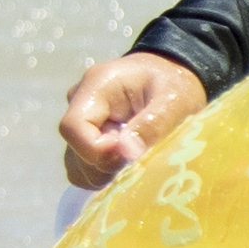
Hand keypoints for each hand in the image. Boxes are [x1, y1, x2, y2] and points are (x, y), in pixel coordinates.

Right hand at [58, 51, 202, 188]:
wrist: (172, 74)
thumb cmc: (175, 82)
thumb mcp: (175, 99)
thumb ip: (153, 123)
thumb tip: (126, 152)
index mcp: (96, 87)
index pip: (73, 128)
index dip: (96, 150)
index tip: (128, 155)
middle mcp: (80, 104)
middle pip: (75, 150)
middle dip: (106, 165)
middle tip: (140, 158)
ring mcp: (82, 122)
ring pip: (78, 165)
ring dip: (106, 172)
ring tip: (137, 157)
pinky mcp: (88, 137)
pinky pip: (86, 168)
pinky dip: (106, 173)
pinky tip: (129, 162)